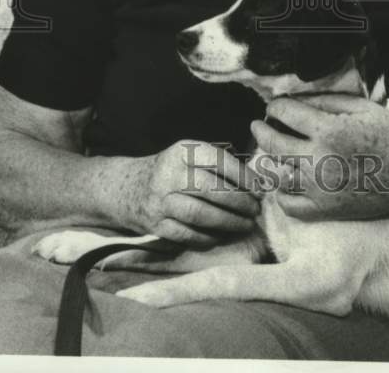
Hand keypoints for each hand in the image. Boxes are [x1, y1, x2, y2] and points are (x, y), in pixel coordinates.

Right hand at [115, 141, 261, 246]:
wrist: (128, 188)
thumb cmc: (172, 171)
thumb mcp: (189, 155)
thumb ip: (217, 163)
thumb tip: (258, 180)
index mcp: (181, 151)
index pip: (217, 159)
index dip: (242, 175)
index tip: (259, 188)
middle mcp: (169, 173)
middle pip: (210, 189)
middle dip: (239, 201)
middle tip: (256, 210)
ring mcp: (160, 200)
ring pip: (199, 214)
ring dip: (228, 222)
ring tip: (246, 224)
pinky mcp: (156, 225)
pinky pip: (187, 234)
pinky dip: (209, 237)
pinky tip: (223, 235)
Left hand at [250, 94, 388, 220]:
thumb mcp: (363, 107)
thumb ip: (327, 100)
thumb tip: (295, 98)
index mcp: (330, 130)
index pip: (285, 113)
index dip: (275, 106)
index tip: (275, 106)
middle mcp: (320, 161)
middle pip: (272, 142)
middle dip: (261, 129)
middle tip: (260, 125)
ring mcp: (321, 189)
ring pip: (275, 173)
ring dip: (267, 159)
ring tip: (270, 150)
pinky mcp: (326, 211)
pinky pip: (288, 204)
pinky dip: (280, 191)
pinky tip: (284, 179)